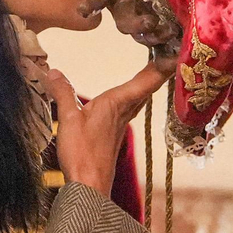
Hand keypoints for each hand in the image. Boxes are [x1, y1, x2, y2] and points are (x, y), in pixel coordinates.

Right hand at [43, 58, 171, 194]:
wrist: (89, 187)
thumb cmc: (82, 154)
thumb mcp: (68, 119)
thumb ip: (63, 93)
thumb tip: (54, 71)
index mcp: (118, 102)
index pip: (148, 78)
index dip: (165, 62)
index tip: (178, 46)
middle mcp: (125, 110)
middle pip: (149, 84)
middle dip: (160, 65)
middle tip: (169, 46)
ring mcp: (122, 121)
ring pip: (142, 94)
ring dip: (150, 78)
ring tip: (156, 62)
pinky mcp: (115, 130)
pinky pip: (132, 104)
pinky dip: (137, 91)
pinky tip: (132, 92)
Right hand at [79, 0, 179, 50]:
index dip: (91, 4)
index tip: (83, 11)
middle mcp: (124, 9)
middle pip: (124, 23)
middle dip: (135, 24)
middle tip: (149, 22)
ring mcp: (139, 21)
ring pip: (142, 34)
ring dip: (155, 34)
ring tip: (170, 29)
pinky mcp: (154, 28)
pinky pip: (158, 38)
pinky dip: (166, 36)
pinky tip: (176, 32)